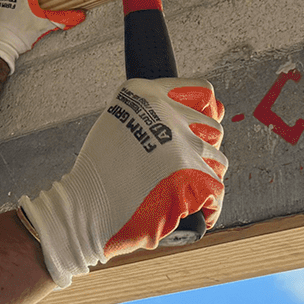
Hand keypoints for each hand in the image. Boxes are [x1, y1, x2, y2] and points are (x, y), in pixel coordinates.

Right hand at [18, 78, 224, 286]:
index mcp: (148, 95)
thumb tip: (206, 109)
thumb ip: (150, 112)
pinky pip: (216, 193)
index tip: (204, 122)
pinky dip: (207, 207)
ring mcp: (183, 146)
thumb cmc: (98, 173)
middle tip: (182, 167)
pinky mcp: (193, 179)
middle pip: (212, 128)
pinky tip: (191, 211)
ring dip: (204, 177)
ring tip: (182, 190)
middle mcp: (169, 115)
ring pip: (218, 161)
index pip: (202, 92)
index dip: (206, 110)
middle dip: (203, 149)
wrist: (86, 207)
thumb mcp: (116, 120)